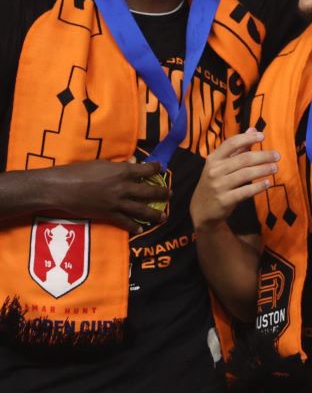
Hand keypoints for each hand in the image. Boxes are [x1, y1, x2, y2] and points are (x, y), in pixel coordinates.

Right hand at [47, 160, 168, 232]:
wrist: (60, 188)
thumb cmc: (78, 171)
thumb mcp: (101, 163)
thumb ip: (119, 165)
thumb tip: (132, 162)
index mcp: (123, 171)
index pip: (147, 170)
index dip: (156, 169)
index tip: (161, 169)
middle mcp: (124, 187)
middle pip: (150, 191)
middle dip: (162, 193)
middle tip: (170, 194)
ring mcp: (117, 203)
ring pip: (142, 209)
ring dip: (155, 213)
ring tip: (164, 216)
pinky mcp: (108, 215)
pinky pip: (125, 222)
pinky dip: (134, 226)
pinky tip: (141, 229)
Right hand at [191, 130, 277, 231]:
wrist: (201, 210)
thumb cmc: (215, 183)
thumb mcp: (221, 165)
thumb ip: (237, 148)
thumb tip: (253, 129)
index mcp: (213, 159)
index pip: (231, 143)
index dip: (247, 138)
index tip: (262, 136)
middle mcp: (214, 171)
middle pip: (243, 159)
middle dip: (262, 156)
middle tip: (277, 156)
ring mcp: (218, 186)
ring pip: (246, 174)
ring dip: (263, 169)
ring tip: (275, 168)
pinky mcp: (224, 200)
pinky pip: (245, 191)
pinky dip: (258, 187)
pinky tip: (267, 183)